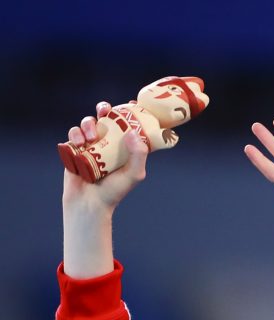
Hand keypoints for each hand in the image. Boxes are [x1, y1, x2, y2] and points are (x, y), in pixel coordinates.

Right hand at [61, 102, 146, 278]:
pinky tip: (79, 142)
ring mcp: (91, 145)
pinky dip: (76, 134)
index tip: (132, 103)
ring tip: (90, 137)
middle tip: (104, 110)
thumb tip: (133, 134)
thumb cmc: (114, 191)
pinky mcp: (75, 149)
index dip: (130, 112)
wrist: (89, 203)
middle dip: (104, 109)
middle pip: (106, 117)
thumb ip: (138, 155)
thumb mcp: (133, 175)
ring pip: (88, 123)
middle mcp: (108, 143)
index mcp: (125, 147)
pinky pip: (74, 133)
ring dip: (88, 124)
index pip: (129, 125)